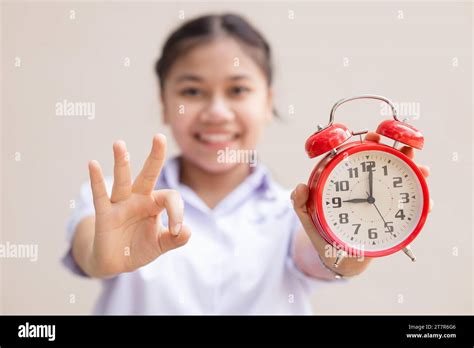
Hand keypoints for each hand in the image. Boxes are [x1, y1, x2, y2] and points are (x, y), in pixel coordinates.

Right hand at [87, 134, 190, 276]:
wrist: (115, 263)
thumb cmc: (140, 248)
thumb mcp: (160, 245)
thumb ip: (175, 239)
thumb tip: (187, 231)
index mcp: (155, 203)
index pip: (170, 198)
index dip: (177, 212)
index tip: (177, 230)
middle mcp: (138, 198)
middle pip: (148, 174)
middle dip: (155, 156)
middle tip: (159, 137)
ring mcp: (120, 204)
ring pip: (122, 180)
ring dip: (121, 163)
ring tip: (119, 144)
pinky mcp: (104, 214)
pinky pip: (100, 195)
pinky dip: (96, 181)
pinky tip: (93, 164)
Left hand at [291, 132, 432, 276]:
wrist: (340, 258)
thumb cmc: (324, 233)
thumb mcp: (309, 216)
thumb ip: (300, 203)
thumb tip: (299, 187)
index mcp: (350, 182)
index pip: (360, 157)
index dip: (368, 143)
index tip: (373, 136)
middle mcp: (369, 188)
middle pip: (387, 164)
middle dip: (400, 152)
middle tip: (406, 149)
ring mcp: (383, 202)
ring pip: (403, 183)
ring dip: (416, 174)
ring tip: (423, 170)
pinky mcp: (393, 218)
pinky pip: (409, 210)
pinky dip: (421, 205)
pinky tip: (427, 204)